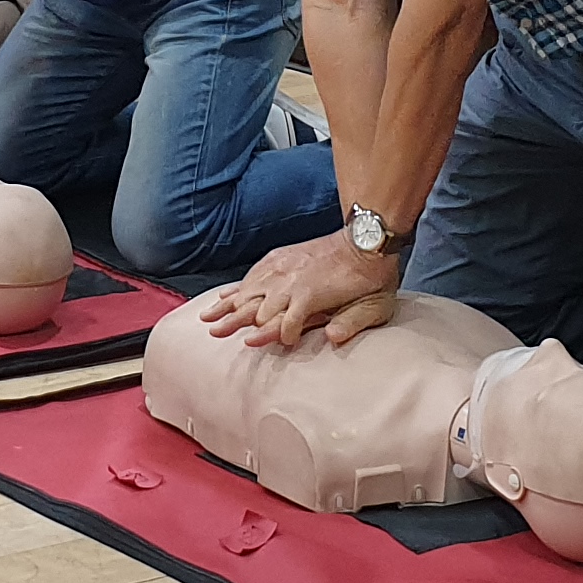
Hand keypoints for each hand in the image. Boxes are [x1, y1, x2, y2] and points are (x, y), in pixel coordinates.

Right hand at [199, 231, 402, 351]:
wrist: (367, 238)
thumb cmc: (373, 279)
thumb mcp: (374, 306)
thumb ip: (353, 323)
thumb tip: (332, 337)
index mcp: (311, 295)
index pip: (285, 322)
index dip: (274, 335)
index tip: (260, 343)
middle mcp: (292, 281)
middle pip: (257, 307)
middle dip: (236, 322)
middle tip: (215, 333)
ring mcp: (284, 267)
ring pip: (249, 290)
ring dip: (228, 306)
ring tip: (208, 318)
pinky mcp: (281, 257)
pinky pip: (254, 274)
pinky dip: (238, 287)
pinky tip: (225, 297)